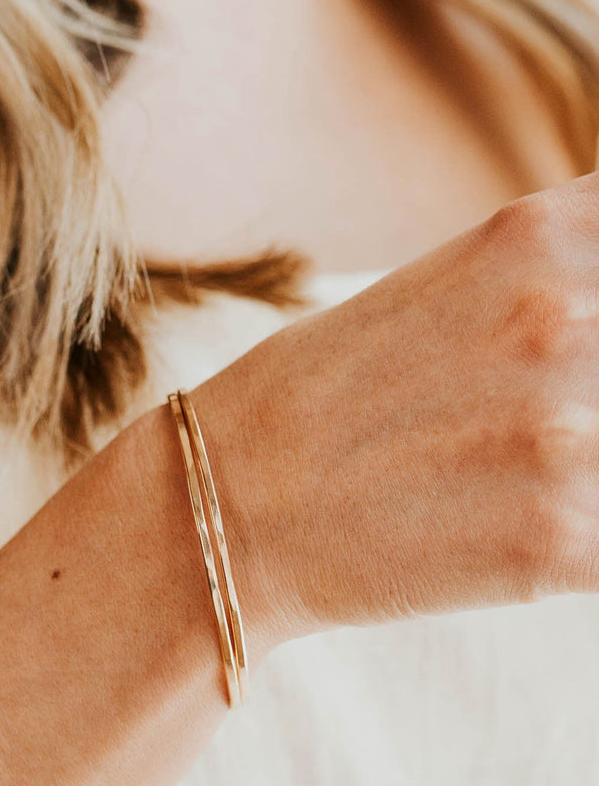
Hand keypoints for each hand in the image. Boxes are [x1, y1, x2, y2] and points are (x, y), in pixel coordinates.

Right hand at [193, 173, 598, 641]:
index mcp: (535, 240)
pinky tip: (550, 529)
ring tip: (527, 470)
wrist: (225, 507)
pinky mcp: (560, 545)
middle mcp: (563, 320)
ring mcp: (567, 435)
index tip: (594, 346)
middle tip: (561, 417)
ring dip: (596, 465)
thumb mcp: (444, 288)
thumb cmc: (320, 395)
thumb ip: (556, 279)